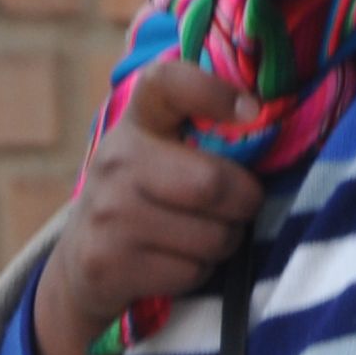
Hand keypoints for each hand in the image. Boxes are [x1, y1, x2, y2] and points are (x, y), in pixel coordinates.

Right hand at [30, 56, 262, 354]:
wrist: (82, 257)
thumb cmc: (149, 193)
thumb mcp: (166, 150)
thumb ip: (209, 131)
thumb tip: (272, 122)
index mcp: (138, 120)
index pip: (167, 83)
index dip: (213, 92)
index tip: (252, 112)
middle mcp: (115, 158)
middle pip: (213, 184)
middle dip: (244, 203)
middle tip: (238, 207)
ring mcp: (106, 212)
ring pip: (213, 237)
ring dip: (225, 242)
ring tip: (201, 234)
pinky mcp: (106, 262)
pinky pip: (192, 272)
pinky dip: (200, 271)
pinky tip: (175, 260)